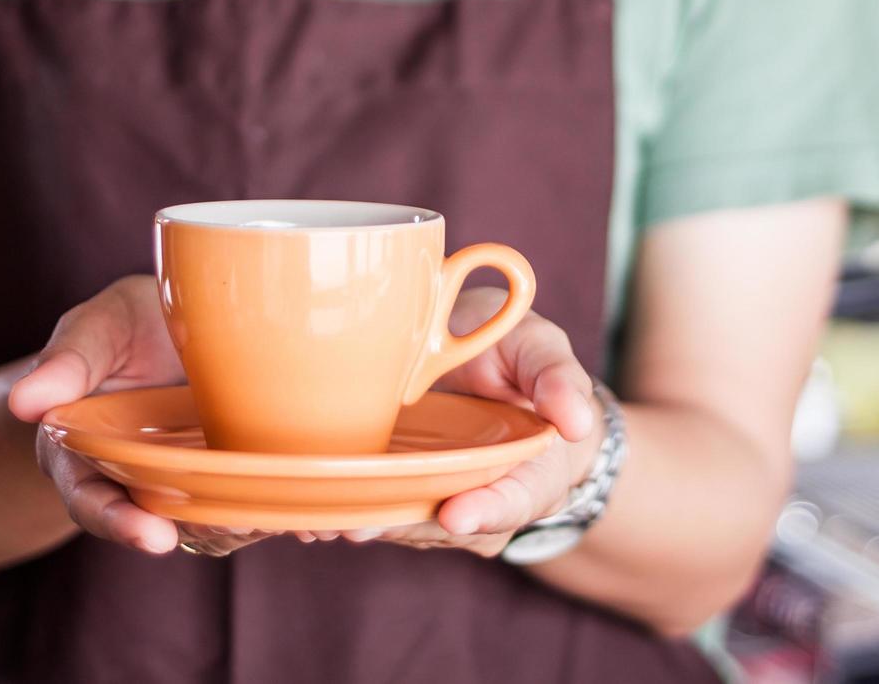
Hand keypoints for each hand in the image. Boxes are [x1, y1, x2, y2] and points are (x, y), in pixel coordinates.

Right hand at [8, 275, 269, 555]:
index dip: (120, 521)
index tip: (153, 536)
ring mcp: (193, 478)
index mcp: (88, 453)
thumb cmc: (128, 325)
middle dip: (201, 531)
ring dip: (252, 524)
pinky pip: (257, 498)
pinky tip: (318, 512)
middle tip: (242, 526)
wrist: (179, 320)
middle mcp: (140, 478)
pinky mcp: (239, 469)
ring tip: (291, 524)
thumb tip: (26, 402)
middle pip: (164, 520)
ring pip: (216, 518)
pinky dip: (284, 506)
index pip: (93, 499)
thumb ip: (68, 360)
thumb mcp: (97, 327)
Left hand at [301, 287, 602, 556]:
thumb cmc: (521, 360)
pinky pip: (376, 509)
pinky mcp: (401, 489)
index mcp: (534, 467)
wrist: (486, 368)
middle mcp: (486, 493)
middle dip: (404, 527)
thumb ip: (557, 378)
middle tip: (359, 527)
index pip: (517, 498)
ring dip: (363, 525)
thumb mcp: (543, 350)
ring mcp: (441, 495)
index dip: (488, 511)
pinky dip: (342, 513)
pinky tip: (303, 516)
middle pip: (448, 522)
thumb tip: (576, 421)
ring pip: (405, 522)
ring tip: (317, 523)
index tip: (456, 514)